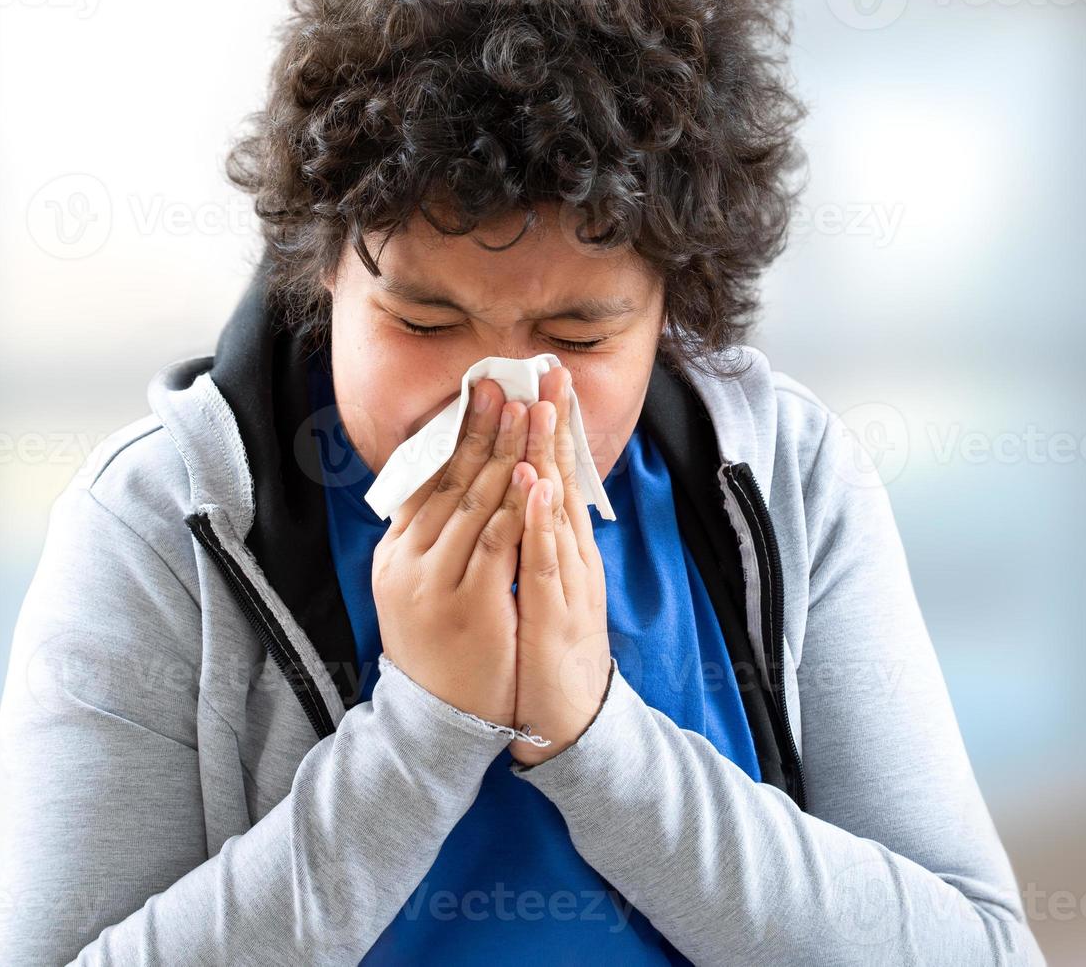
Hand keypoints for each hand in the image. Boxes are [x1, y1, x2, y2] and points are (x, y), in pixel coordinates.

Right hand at [372, 380, 536, 725]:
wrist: (439, 721)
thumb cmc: (440, 651)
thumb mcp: (421, 589)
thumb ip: (430, 541)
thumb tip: (445, 485)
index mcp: (395, 553)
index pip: (424, 478)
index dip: (452, 432)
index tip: (477, 392)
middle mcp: (406, 562)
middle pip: (448, 480)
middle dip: (480, 427)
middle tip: (503, 383)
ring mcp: (433, 584)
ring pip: (473, 503)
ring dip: (503, 452)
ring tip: (524, 410)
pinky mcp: (468, 606)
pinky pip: (496, 543)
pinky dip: (516, 506)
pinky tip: (533, 475)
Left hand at [511, 367, 610, 765]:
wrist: (568, 716)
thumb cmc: (545, 648)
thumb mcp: (537, 584)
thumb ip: (528, 542)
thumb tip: (514, 497)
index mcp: (563, 546)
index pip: (556, 475)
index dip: (551, 427)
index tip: (544, 379)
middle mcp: (572, 555)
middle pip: (564, 479)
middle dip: (555, 423)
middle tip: (551, 370)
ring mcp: (568, 581)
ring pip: (559, 512)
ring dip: (551, 458)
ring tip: (544, 409)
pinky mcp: (556, 611)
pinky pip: (547, 560)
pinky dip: (543, 523)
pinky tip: (537, 488)